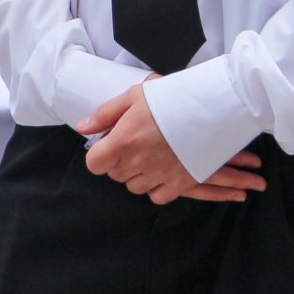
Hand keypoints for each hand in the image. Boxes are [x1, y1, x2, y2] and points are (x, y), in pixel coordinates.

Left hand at [77, 84, 266, 204]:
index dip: (99, 156)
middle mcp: (138, 162)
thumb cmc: (169, 98)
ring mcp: (160, 175)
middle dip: (119, 162)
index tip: (109, 146)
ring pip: (135, 186)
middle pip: (115, 174)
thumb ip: (104, 115)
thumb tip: (82, 129)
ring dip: (137, 175)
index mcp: (122, 142)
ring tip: (148, 157)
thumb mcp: (132, 97)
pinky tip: (160, 172)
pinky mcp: (181, 182)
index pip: (94, 164)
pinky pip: (158, 197)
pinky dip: (156, 188)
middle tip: (133, 145)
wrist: (211, 107)